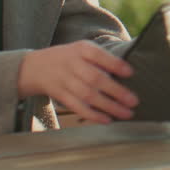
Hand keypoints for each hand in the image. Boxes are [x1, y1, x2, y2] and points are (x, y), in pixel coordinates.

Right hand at [17, 40, 138, 123]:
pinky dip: (93, 115)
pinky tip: (107, 120)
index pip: (98, 55)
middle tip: (134, 101)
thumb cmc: (70, 58)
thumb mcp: (82, 50)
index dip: (114, 64)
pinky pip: (77, 107)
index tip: (131, 73)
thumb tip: (130, 74)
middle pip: (94, 79)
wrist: (35, 67)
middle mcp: (72, 64)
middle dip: (116, 91)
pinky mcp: (60, 96)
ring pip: (88, 96)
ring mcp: (64, 81)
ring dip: (109, 106)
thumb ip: (102, 58)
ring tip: (126, 113)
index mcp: (81, 49)